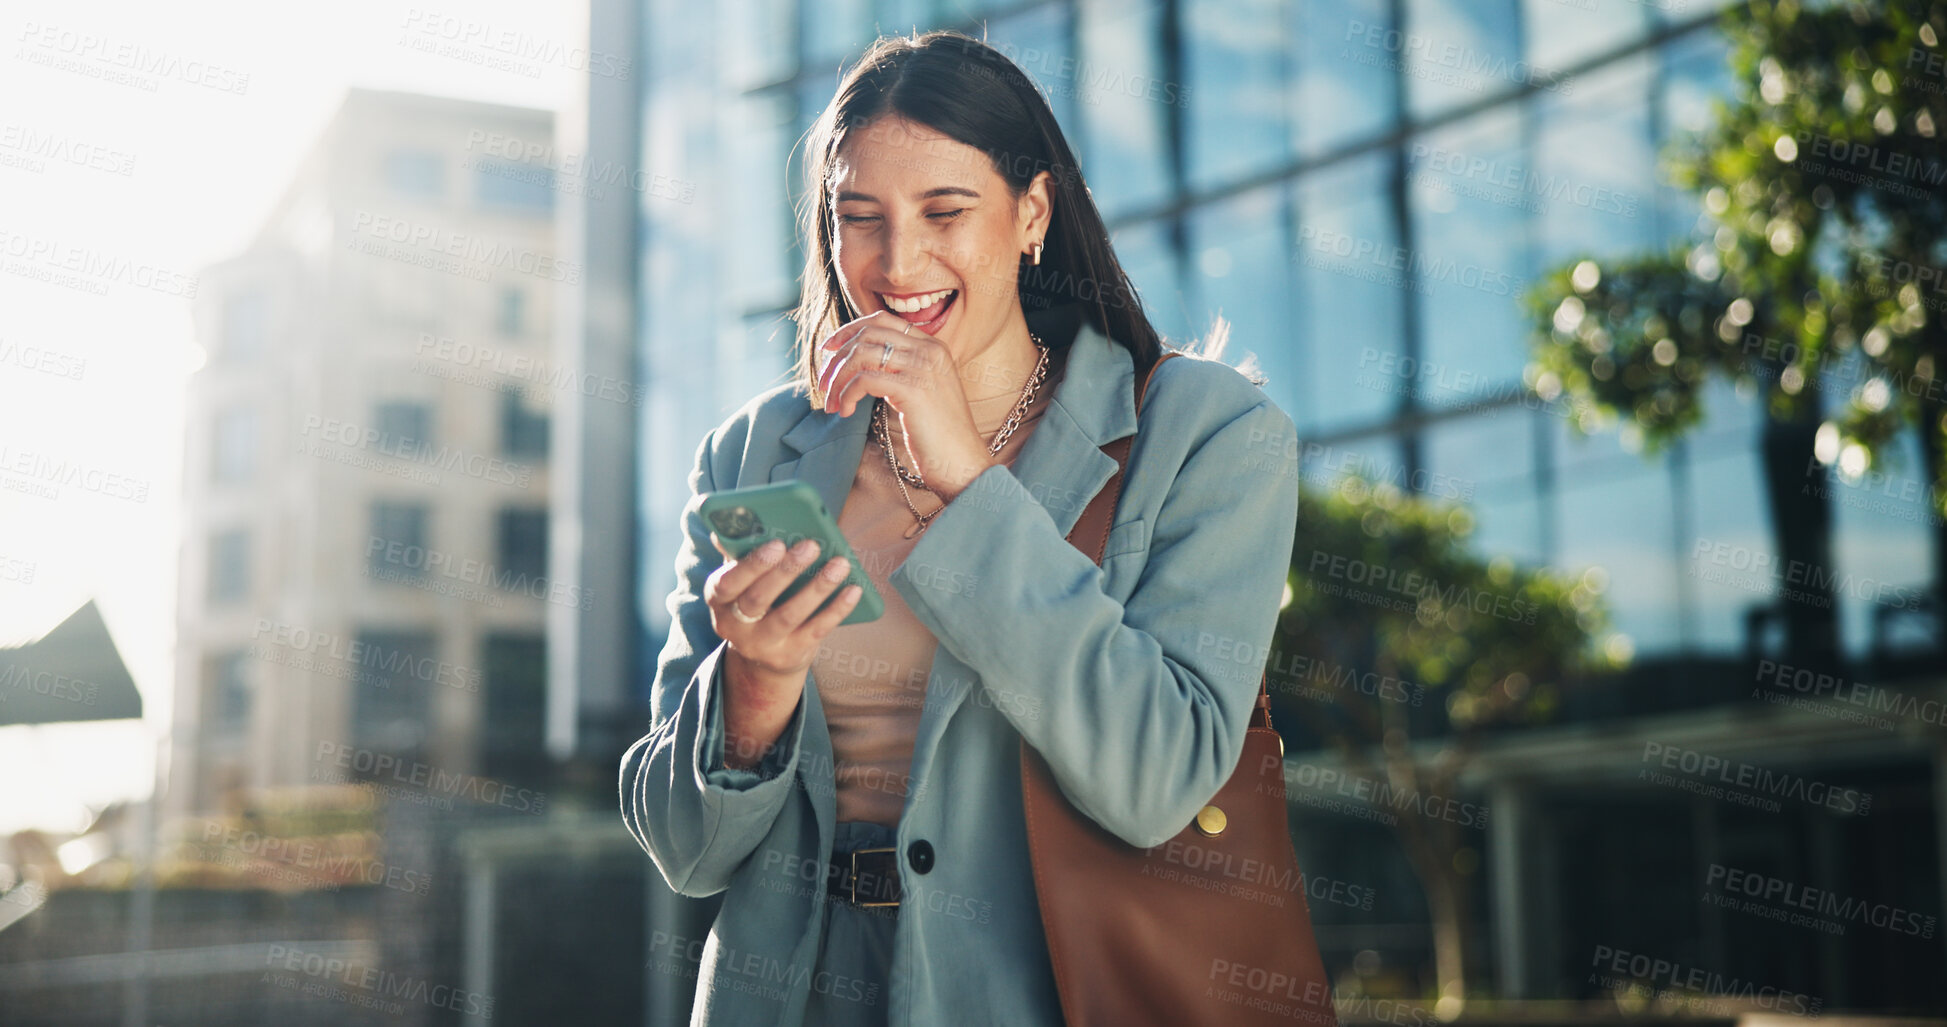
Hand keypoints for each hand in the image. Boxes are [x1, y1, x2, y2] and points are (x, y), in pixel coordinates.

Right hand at [704, 533, 860, 767]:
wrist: (762, 655)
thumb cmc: (755, 598)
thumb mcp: (742, 578)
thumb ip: (740, 550)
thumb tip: (738, 518)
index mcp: (718, 599)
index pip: (727, 583)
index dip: (752, 564)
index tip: (777, 543)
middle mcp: (734, 626)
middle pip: (758, 599)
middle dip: (787, 571)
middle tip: (812, 545)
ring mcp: (761, 645)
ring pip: (789, 615)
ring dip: (817, 587)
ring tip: (840, 563)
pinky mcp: (789, 655)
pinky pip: (815, 631)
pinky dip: (836, 609)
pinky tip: (853, 590)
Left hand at [816, 310, 996, 501]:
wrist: (963, 464)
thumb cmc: (940, 436)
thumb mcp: (923, 392)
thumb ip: (900, 371)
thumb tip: (858, 364)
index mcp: (933, 347)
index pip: (883, 320)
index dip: (850, 330)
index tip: (830, 349)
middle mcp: (929, 351)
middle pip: (867, 335)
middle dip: (837, 358)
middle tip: (824, 384)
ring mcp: (923, 368)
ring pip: (861, 355)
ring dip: (838, 379)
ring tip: (833, 403)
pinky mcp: (913, 389)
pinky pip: (864, 380)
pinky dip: (847, 394)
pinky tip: (846, 412)